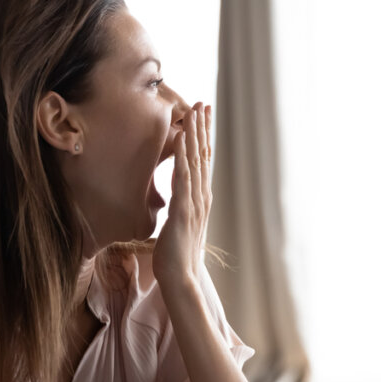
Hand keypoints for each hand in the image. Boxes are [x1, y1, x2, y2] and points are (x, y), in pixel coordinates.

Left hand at [153, 102, 212, 291]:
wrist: (181, 278)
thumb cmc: (176, 254)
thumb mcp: (179, 225)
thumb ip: (181, 208)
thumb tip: (177, 199)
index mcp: (199, 199)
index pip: (203, 163)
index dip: (203, 139)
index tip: (203, 118)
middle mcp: (201, 197)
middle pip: (203, 156)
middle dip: (203, 129)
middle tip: (203, 103)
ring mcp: (194, 202)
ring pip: (196, 162)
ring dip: (195, 135)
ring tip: (194, 112)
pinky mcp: (183, 210)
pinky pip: (182, 178)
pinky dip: (182, 156)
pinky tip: (181, 139)